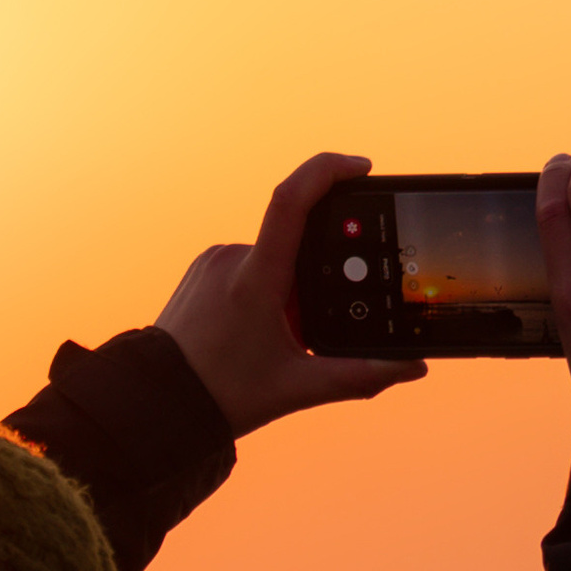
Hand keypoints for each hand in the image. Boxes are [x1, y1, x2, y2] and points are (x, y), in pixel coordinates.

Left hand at [155, 152, 428, 436]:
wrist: (158, 402)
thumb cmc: (224, 396)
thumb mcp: (299, 388)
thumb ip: (360, 376)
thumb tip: (412, 366)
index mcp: (255, 278)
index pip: (291, 200)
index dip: (328, 172)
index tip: (362, 168)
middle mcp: (232, 258)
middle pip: (295, 243)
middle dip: (316, 278)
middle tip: (306, 328)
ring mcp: (213, 261)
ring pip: (273, 259)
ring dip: (290, 290)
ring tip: (274, 341)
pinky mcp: (202, 269)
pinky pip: (249, 265)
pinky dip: (268, 291)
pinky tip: (255, 333)